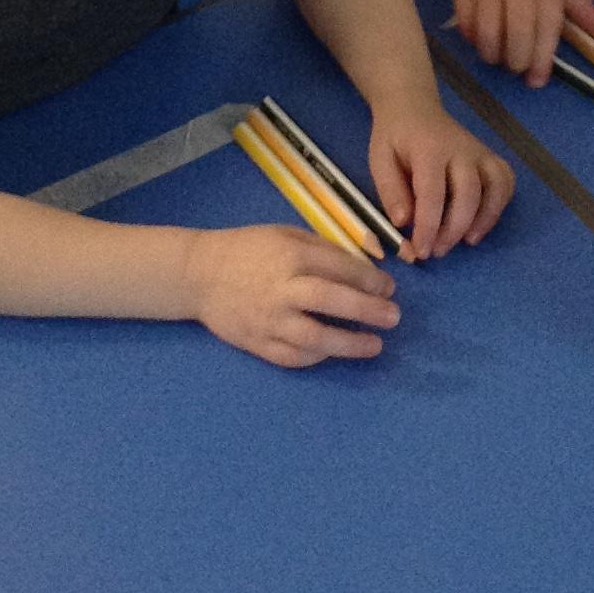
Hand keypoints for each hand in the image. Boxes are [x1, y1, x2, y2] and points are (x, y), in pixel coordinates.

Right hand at [186, 224, 399, 366]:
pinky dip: (317, 357)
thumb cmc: (249, 249)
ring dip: (349, 344)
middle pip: (330, 301)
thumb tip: (362, 269)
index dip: (369, 280)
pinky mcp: (257, 343)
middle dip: (366, 310)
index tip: (389, 288)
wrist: (199, 275)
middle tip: (394, 317)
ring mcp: (268, 320)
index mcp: (290, 256)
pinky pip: (293, 357)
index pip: (339, 268)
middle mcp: (281, 289)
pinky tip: (335, 353)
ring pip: (313, 337)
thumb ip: (323, 250)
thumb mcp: (287, 235)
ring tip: (375, 345)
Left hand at [369, 102, 513, 259]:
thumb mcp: (380, 159)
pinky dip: (500, 204)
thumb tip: (404, 223)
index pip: (433, 192)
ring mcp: (480, 152)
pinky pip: (506, 181)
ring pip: (496, 187)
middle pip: (469, 194)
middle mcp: (461, 149)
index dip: (428, 226)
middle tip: (437, 251)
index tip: (421, 251)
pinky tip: (482, 222)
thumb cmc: (395, 137)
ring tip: (467, 241)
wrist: (414, 108)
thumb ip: (390, 191)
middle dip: (454, 229)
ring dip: (485, 219)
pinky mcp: (490, 157)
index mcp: (429, 149)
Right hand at [451, 0, 593, 84]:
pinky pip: (466, 21)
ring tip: (498, 55)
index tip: (537, 80)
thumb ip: (578, 2)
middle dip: (517, 62)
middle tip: (517, 67)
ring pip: (488, 35)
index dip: (542, 61)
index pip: (547, 30)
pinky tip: (480, 37)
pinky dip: (473, 37)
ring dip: (493, 54)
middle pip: (517, 39)